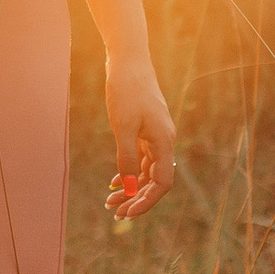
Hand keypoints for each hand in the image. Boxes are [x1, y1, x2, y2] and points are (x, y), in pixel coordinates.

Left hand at [102, 46, 176, 222]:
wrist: (128, 60)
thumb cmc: (126, 90)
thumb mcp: (123, 127)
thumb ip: (127, 158)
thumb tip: (129, 188)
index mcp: (164, 141)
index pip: (161, 183)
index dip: (146, 201)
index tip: (127, 213)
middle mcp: (164, 140)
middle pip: (155, 180)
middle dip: (136, 199)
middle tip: (115, 213)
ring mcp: (155, 134)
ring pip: (147, 171)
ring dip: (131, 188)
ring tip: (110, 202)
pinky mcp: (145, 128)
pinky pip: (141, 158)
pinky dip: (129, 171)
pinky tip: (114, 182)